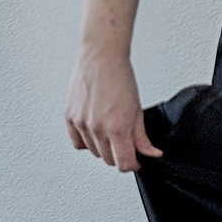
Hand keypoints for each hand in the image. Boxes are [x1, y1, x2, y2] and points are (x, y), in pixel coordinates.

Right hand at [65, 50, 162, 172]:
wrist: (101, 58)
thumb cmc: (120, 77)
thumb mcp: (138, 109)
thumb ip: (143, 137)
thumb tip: (152, 154)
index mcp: (117, 128)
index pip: (124, 164)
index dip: (133, 164)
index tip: (135, 159)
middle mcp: (97, 128)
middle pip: (108, 160)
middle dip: (119, 154)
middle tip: (124, 141)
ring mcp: (81, 124)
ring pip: (94, 152)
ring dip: (103, 147)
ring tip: (110, 129)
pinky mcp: (70, 118)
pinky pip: (78, 143)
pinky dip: (86, 141)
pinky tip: (95, 130)